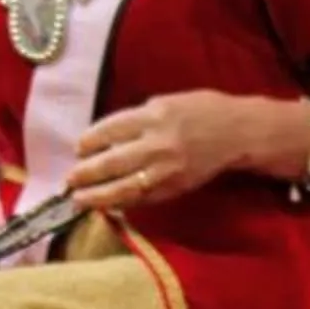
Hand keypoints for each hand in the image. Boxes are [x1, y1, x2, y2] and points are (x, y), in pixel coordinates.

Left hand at [69, 90, 276, 212]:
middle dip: (86, 173)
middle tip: (69, 179)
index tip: (77, 149)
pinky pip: (145, 198)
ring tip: (79, 200)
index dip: (88, 141)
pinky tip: (107, 205)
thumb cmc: (201, 111)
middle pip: (112, 162)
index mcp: (153, 116)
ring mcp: (168, 169)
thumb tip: (103, 137)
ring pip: (126, 187)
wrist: (240, 132)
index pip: (109, 130)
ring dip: (99, 196)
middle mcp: (159, 144)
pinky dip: (124, 203)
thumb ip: (135, 119)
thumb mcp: (165, 102)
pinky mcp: (177, 187)